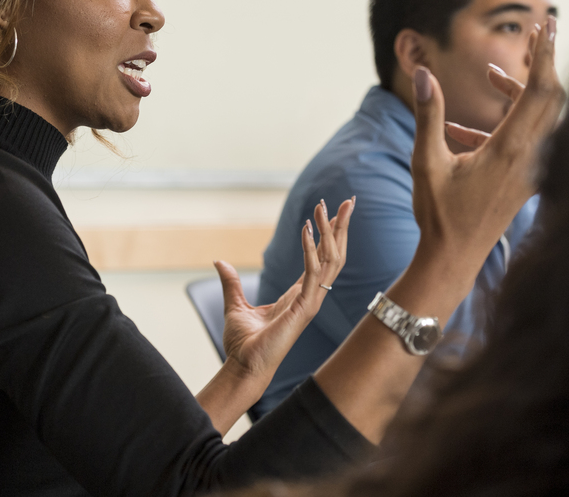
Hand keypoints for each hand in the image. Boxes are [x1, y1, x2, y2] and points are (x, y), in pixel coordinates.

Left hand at [216, 197, 354, 380]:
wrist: (243, 367)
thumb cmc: (243, 344)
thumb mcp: (235, 305)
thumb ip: (232, 282)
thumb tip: (219, 262)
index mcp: (299, 295)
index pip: (322, 258)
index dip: (330, 234)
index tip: (333, 210)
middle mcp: (311, 296)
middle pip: (334, 255)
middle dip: (342, 227)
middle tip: (348, 200)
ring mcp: (311, 303)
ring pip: (330, 261)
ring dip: (330, 232)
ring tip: (325, 207)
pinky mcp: (304, 309)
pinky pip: (312, 274)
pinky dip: (311, 250)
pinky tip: (306, 229)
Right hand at [410, 16, 563, 285]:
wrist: (454, 258)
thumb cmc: (438, 214)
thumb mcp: (425, 162)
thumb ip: (428, 115)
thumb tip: (423, 74)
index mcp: (509, 149)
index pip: (538, 89)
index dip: (545, 53)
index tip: (547, 24)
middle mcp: (530, 157)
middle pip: (552, 97)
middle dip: (543, 63)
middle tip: (534, 35)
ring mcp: (532, 170)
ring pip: (544, 117)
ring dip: (524, 91)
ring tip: (492, 75)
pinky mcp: (527, 180)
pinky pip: (531, 138)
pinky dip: (512, 119)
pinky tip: (468, 128)